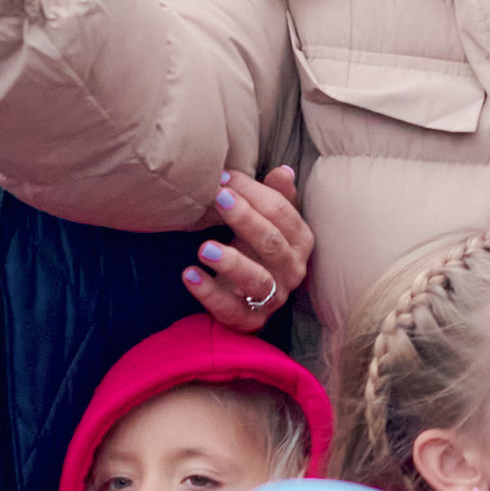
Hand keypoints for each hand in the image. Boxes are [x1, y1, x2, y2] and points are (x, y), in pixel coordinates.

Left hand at [186, 167, 312, 330]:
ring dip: (231, 262)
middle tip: (217, 197)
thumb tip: (284, 170)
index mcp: (300, 241)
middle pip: (272, 242)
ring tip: (204, 248)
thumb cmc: (258, 250)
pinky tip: (189, 275)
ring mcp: (273, 298)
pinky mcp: (249, 320)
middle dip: (245, 218)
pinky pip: (230, 309)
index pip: (282, 212)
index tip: (224, 177)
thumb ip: (277, 197)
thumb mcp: (269, 222)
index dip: (254, 192)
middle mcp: (292, 270)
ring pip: (257, 279)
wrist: (248, 296)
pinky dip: (209, 293)